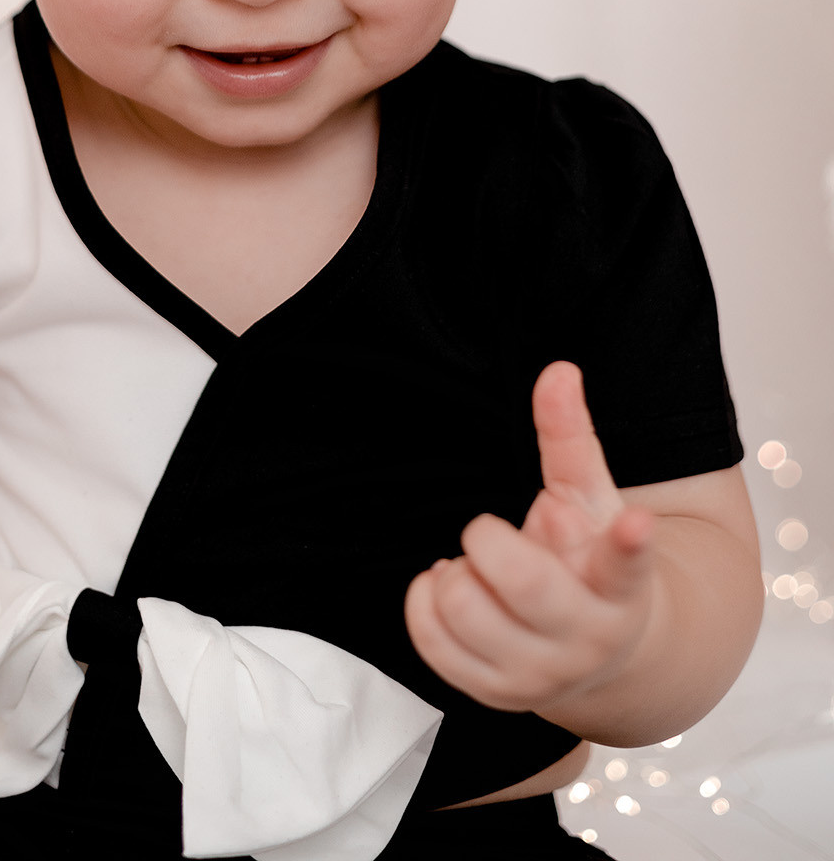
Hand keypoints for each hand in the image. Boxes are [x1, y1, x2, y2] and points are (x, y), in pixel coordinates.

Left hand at [404, 362, 655, 714]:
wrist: (599, 654)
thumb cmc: (588, 561)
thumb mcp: (589, 499)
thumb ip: (570, 436)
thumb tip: (559, 369)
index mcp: (620, 584)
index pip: (627, 562)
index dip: (630, 543)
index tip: (637, 521)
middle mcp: (586, 637)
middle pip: (522, 583)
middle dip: (487, 539)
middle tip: (489, 532)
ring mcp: (541, 675)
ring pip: (465, 608)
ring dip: (456, 573)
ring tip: (476, 570)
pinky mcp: (496, 694)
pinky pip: (432, 642)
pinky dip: (425, 601)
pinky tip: (451, 586)